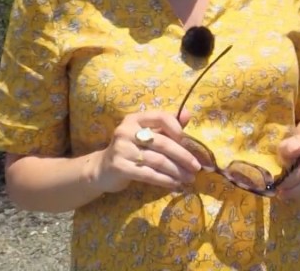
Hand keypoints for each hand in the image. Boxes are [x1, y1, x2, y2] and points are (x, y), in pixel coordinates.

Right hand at [86, 109, 201, 194]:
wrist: (102, 169)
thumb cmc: (130, 149)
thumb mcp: (146, 134)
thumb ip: (166, 126)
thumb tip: (188, 114)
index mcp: (135, 119)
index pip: (161, 117)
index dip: (177, 128)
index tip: (189, 142)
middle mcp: (126, 131)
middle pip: (163, 143)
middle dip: (183, 156)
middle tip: (197, 167)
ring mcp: (122, 149)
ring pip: (158, 161)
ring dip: (177, 171)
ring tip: (189, 178)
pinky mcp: (120, 167)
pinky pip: (149, 174)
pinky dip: (165, 180)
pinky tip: (175, 184)